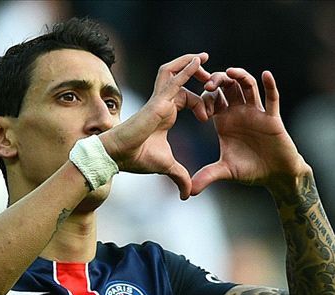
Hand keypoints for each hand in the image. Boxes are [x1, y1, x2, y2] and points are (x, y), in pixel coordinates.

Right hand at [100, 53, 210, 198]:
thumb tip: (186, 195)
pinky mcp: (158, 100)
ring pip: (176, 72)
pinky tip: (200, 60)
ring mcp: (160, 99)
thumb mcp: (167, 166)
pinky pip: (174, 79)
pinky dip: (187, 68)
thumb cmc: (138, 158)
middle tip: (213, 81)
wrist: (120, 155)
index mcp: (165, 114)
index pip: (187, 98)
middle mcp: (162, 103)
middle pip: (182, 80)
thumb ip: (180, 177)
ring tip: (206, 60)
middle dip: (198, 77)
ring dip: (191, 65)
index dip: (200, 104)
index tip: (208, 117)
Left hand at [191, 69, 309, 195]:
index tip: (198, 109)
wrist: (275, 175)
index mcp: (225, 121)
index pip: (212, 101)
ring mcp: (256, 112)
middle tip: (207, 84)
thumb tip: (189, 191)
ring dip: (239, 77)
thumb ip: (207, 176)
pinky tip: (265, 75)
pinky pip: (272, 98)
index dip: (204, 100)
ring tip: (230, 72)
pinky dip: (270, 85)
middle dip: (217, 81)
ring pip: (248, 86)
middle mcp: (240, 112)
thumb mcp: (226, 172)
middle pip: (227, 87)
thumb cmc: (251, 170)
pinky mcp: (272, 118)